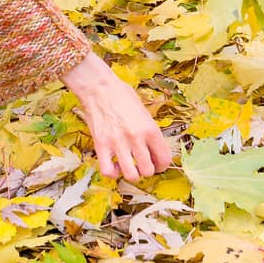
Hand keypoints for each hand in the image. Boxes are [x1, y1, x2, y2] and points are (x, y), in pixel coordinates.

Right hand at [61, 51, 173, 181]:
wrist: (99, 87)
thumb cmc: (122, 95)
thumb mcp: (144, 111)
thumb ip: (150, 131)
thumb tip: (154, 150)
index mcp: (150, 129)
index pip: (164, 158)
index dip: (162, 165)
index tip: (157, 164)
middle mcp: (136, 138)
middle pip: (148, 170)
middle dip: (147, 170)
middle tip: (142, 164)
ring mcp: (118, 143)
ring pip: (131, 175)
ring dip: (131, 173)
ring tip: (129, 165)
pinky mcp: (101, 145)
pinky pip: (108, 171)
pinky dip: (113, 172)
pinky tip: (114, 164)